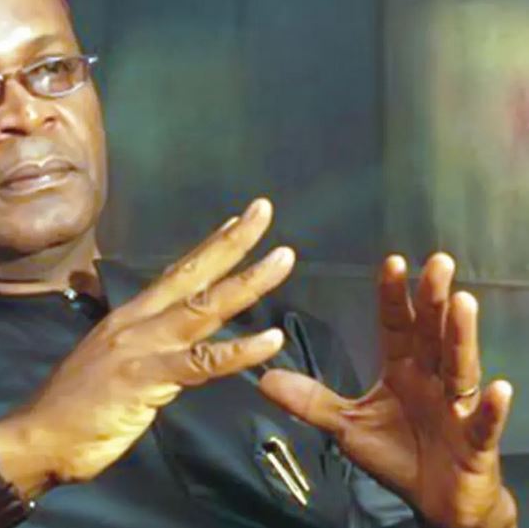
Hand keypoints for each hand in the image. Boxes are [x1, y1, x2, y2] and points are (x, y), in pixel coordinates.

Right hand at [0, 198, 294, 497]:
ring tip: (283, 259)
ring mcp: (141, 346)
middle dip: (231, 242)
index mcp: (129, 317)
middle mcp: (137, 322)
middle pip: (192, 275)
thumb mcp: (113, 366)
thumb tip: (174, 350)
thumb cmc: (74, 407)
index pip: (176, 273)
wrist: (38, 436)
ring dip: (247, 282)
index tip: (237, 222)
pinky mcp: (145, 378)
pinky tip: (270, 340)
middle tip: (264, 210)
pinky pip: (201, 362)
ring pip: (203, 308)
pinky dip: (238, 351)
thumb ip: (146, 351)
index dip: (209, 247)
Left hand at [259, 253, 516, 527]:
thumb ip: (310, 400)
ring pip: (459, 366)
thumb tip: (265, 379)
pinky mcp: (475, 441)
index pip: (397, 325)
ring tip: (463, 303)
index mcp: (403, 369)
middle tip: (438, 262)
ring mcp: (456, 407)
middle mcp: (431, 379)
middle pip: (432, 333)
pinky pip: (483, 422)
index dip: (394, 295)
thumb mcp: (346, 425)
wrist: (435, 501)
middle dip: (433, 299)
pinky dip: (491, 408)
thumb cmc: (397, 453)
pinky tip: (498, 388)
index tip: (392, 261)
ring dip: (461, 335)